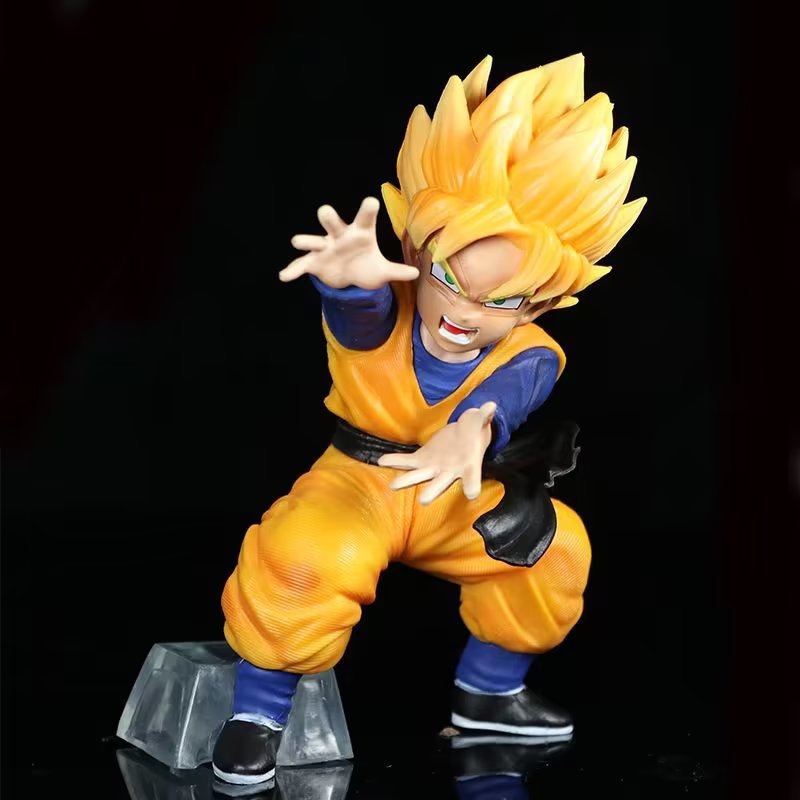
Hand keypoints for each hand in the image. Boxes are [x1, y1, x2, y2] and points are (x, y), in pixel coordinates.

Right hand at [278, 197, 418, 288]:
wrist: (348, 277)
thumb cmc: (365, 266)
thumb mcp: (381, 272)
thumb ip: (396, 271)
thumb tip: (416, 273)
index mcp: (359, 233)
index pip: (365, 219)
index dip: (367, 211)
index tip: (371, 202)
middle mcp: (339, 236)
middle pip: (334, 222)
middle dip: (329, 218)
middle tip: (325, 212)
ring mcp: (324, 248)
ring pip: (313, 240)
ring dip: (306, 240)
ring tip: (297, 241)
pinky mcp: (314, 262)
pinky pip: (301, 265)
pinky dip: (293, 270)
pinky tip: (284, 276)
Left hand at [377, 402, 496, 504]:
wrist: (464, 435)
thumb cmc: (475, 432)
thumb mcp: (480, 423)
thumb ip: (484, 416)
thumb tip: (491, 406)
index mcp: (469, 466)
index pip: (472, 478)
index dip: (472, 486)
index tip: (472, 494)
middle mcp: (450, 472)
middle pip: (441, 484)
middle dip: (432, 491)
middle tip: (424, 500)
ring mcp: (434, 467)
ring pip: (420, 476)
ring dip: (407, 480)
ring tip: (394, 485)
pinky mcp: (422, 458)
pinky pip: (407, 461)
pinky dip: (395, 461)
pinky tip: (381, 461)